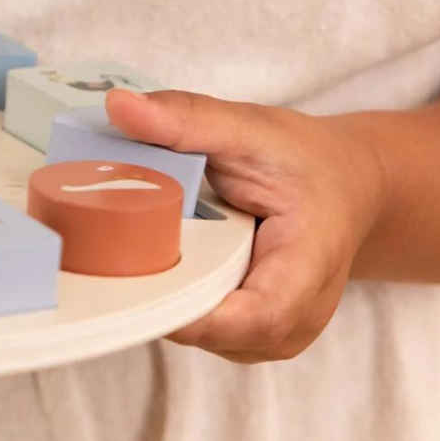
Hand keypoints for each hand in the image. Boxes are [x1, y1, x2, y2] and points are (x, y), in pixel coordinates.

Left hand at [105, 88, 387, 362]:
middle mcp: (293, 323)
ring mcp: (269, 336)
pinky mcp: (246, 331)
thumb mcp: (251, 129)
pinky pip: (199, 324)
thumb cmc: (305, 161)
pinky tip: (138, 260)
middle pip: (213, 331)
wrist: (344, 187)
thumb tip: (119, 105)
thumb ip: (188, 118)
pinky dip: (169, 294)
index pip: (252, 318)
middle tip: (95, 250)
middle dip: (155, 295)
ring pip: (198, 332)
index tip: (128, 277)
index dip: (188, 309)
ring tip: (112, 249)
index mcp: (308, 271)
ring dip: (157, 296)